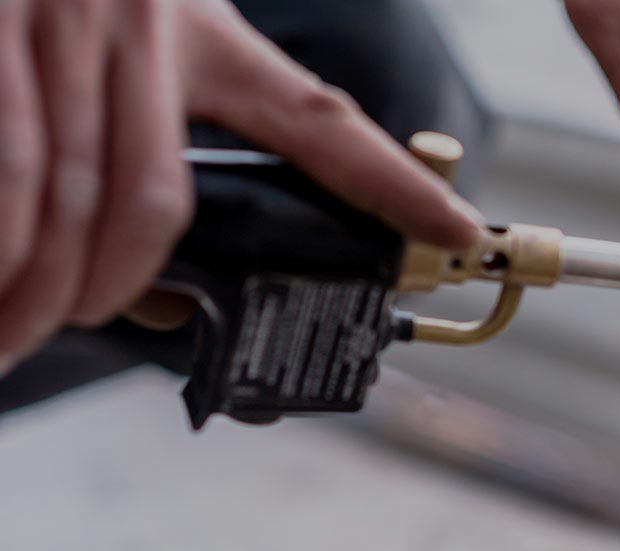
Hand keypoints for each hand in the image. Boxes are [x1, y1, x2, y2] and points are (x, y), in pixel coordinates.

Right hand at [0, 0, 484, 375]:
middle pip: (156, 203)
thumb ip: (177, 125)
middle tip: (105, 325)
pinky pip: (9, 177)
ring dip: (51, 291)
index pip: (319, 120)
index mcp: (205, 32)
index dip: (394, 185)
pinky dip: (5, 250)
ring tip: (26, 332)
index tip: (457, 230)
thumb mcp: (151, 23)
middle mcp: (144, 28)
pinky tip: (2, 291)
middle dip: (126, 291)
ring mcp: (61, 33)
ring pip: (78, 203)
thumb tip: (167, 284)